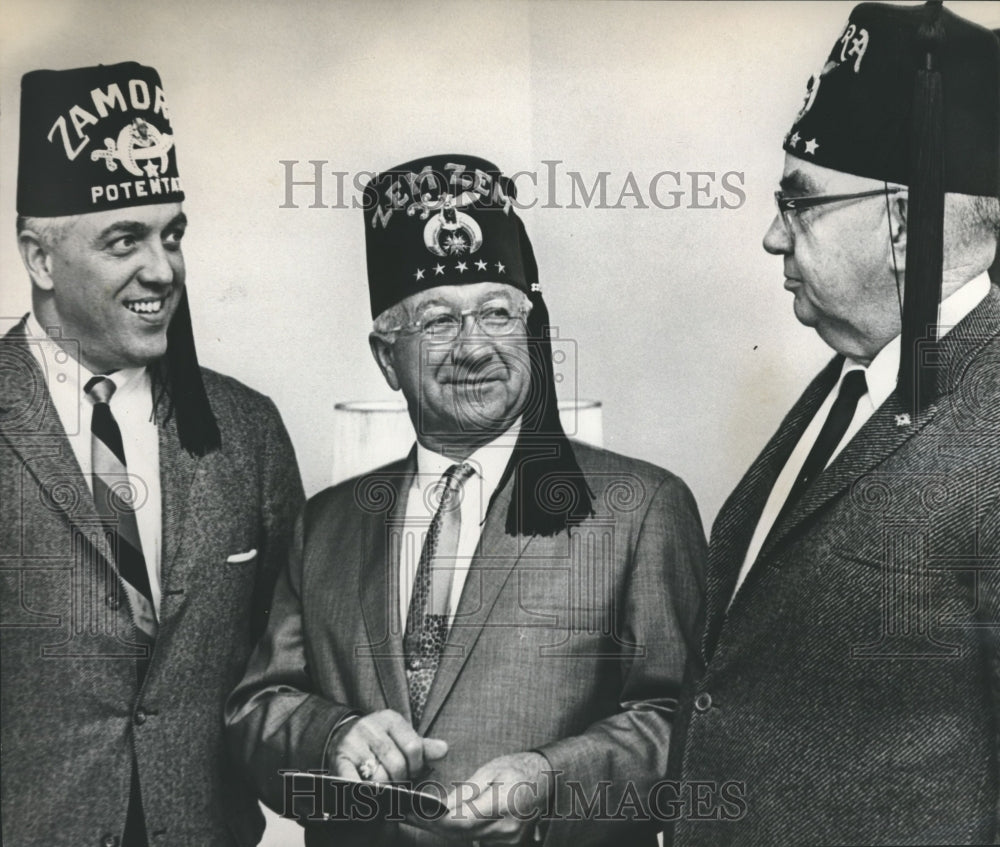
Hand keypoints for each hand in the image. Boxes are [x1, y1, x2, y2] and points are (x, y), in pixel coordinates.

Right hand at [328, 709, 446, 782]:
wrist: (343, 734)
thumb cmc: (380, 740)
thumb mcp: (401, 736)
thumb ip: (423, 746)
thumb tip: (444, 750)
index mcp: (390, 719)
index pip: (413, 746)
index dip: (417, 766)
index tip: (413, 772)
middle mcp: (370, 727)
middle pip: (397, 764)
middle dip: (401, 779)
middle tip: (398, 782)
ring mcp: (353, 743)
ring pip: (378, 777)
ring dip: (384, 788)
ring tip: (384, 787)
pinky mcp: (339, 759)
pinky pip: (354, 782)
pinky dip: (364, 793)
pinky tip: (369, 796)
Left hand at [410, 751, 551, 844]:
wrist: (547, 779)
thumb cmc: (519, 768)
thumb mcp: (492, 770)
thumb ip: (468, 790)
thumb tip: (444, 807)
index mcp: (504, 804)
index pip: (463, 820)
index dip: (437, 820)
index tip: (415, 813)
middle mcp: (507, 827)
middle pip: (461, 832)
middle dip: (432, 825)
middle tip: (408, 815)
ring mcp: (509, 838)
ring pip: (466, 838)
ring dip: (442, 829)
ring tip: (419, 817)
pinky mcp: (508, 842)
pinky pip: (476, 839)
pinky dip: (458, 831)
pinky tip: (441, 822)